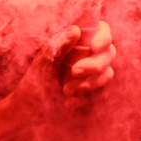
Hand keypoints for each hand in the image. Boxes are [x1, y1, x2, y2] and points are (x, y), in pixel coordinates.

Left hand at [0, 21, 116, 140]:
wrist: (31, 111)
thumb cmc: (35, 82)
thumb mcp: (43, 62)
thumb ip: (58, 45)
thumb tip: (76, 29)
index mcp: (79, 44)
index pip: (102, 31)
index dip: (104, 37)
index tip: (94, 46)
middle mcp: (90, 57)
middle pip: (109, 53)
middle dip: (94, 64)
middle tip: (74, 72)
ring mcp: (95, 76)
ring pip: (108, 74)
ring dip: (89, 83)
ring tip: (66, 91)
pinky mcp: (96, 94)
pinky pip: (103, 94)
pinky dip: (87, 99)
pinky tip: (69, 104)